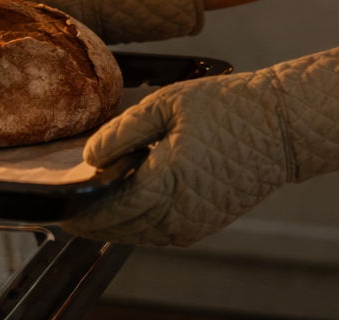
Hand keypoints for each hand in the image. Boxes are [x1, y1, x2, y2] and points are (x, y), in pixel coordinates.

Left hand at [62, 41, 338, 246]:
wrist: (281, 128)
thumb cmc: (227, 107)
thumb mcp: (166, 105)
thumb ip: (122, 133)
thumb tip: (90, 158)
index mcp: (164, 184)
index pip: (105, 211)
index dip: (77, 210)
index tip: (56, 204)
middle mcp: (177, 215)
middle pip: (118, 229)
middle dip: (90, 220)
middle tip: (67, 205)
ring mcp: (193, 225)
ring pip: (138, 234)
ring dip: (114, 222)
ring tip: (93, 202)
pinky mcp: (205, 225)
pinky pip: (160, 232)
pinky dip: (139, 222)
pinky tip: (129, 201)